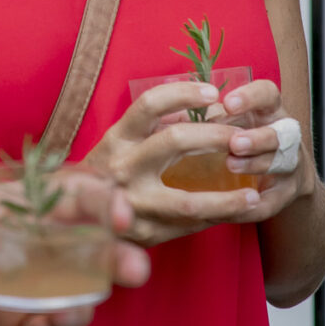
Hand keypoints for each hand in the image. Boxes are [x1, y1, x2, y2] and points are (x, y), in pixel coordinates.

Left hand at [0, 180, 149, 325]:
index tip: (119, 214)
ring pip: (77, 293)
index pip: (72, 196)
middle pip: (89, 247)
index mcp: (19, 207)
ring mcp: (26, 291)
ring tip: (72, 313)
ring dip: (88, 301)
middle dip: (118, 254)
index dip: (102, 200)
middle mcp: (32, 247)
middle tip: (134, 268)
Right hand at [84, 81, 262, 246]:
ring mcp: (132, 203)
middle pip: (174, 141)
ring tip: (252, 194)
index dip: (183, 93)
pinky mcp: (144, 233)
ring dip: (226, 198)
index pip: (150, 104)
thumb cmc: (107, 170)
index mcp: (118, 137)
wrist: (72, 217)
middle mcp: (122, 166)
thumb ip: (155, 125)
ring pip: (188, 200)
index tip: (213, 92)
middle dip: (215, 136)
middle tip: (243, 136)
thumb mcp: (121, 140)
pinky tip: (234, 215)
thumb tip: (202, 104)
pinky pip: (187, 226)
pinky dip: (214, 219)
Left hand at [220, 78, 316, 222]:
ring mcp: (289, 164)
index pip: (267, 94)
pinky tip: (234, 207)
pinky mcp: (286, 194)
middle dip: (257, 138)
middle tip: (234, 142)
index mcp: (268, 109)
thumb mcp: (231, 119)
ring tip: (231, 165)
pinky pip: (271, 202)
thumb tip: (170, 113)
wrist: (277, 174)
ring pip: (279, 163)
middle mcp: (284, 134)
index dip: (251, 97)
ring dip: (255, 164)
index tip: (227, 103)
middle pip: (278, 132)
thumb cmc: (242, 135)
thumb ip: (209, 115)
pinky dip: (253, 205)